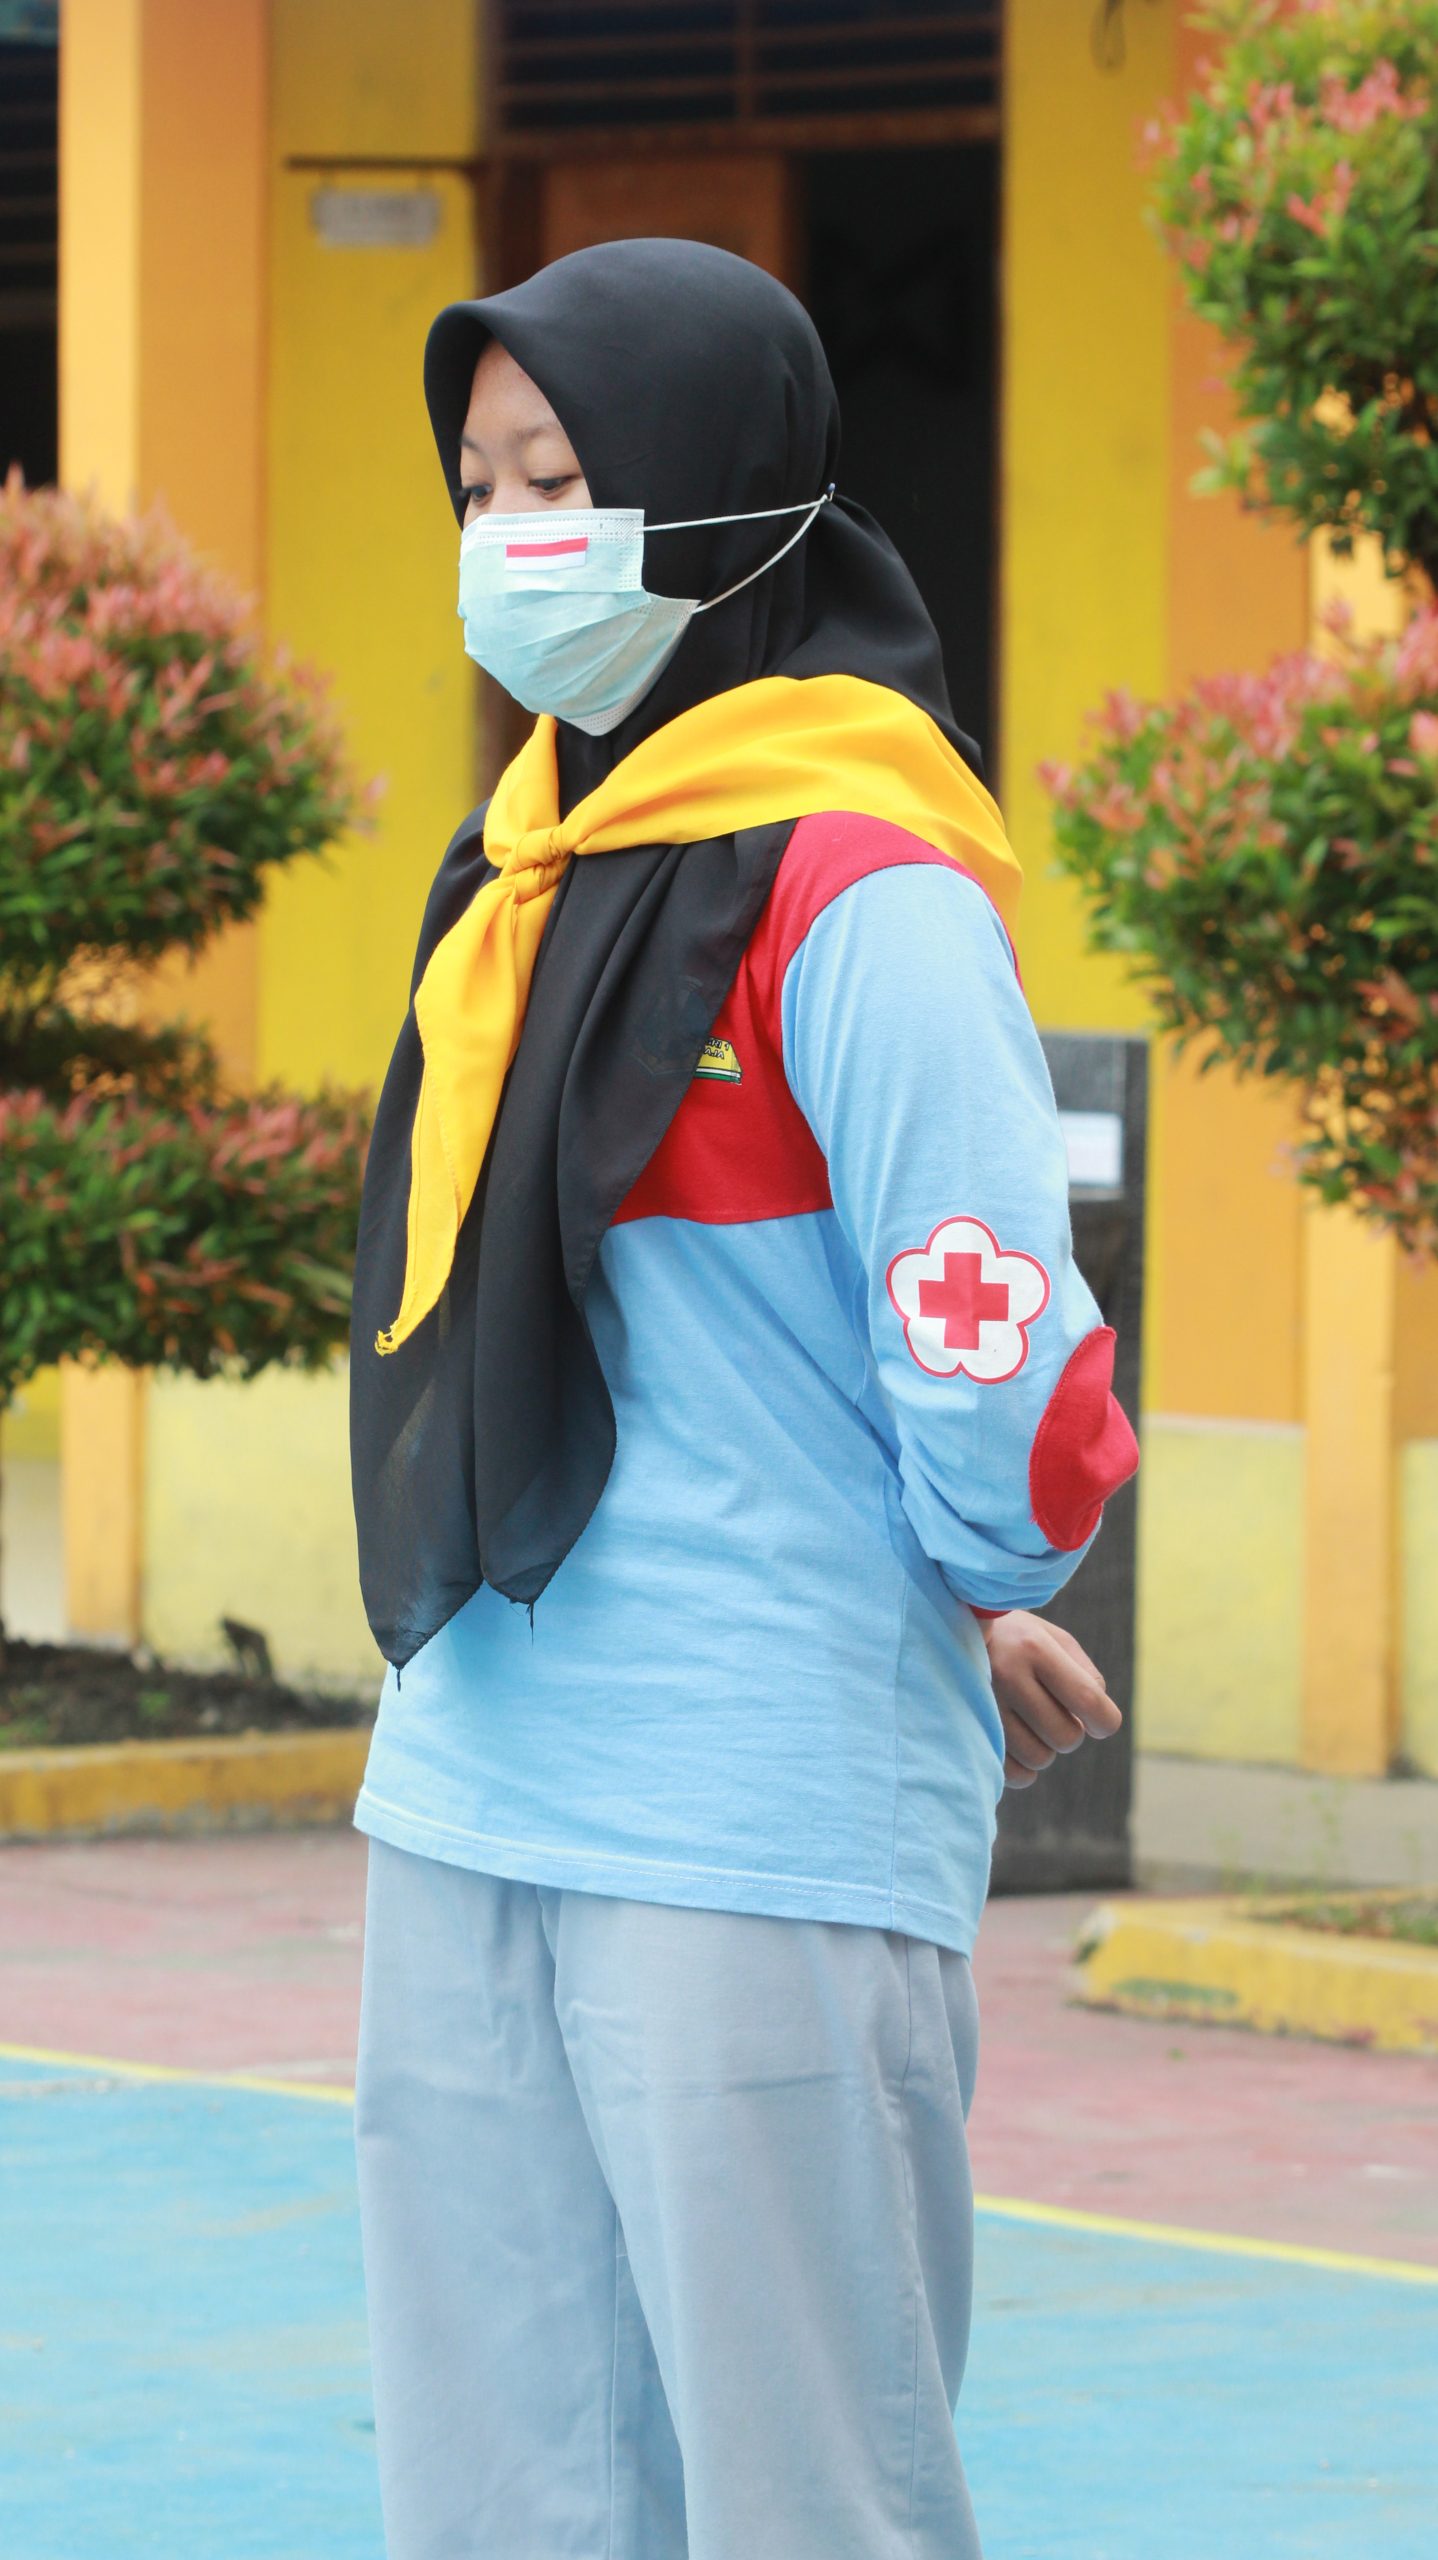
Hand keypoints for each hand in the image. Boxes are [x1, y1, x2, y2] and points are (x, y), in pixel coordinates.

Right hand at [979, 1611, 1120, 1789]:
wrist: (944, 1632)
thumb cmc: (1013, 1639)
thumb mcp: (1051, 1639)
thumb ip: (1085, 1674)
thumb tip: (1096, 1723)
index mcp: (1033, 1647)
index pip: (1088, 1700)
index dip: (1104, 1721)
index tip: (1099, 1723)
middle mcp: (1006, 1675)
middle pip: (1066, 1737)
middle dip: (1069, 1731)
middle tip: (1053, 1714)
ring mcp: (981, 1705)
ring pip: (1039, 1759)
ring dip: (1044, 1747)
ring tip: (1029, 1724)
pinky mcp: (964, 1732)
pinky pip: (1013, 1774)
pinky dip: (1024, 1768)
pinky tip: (1017, 1744)